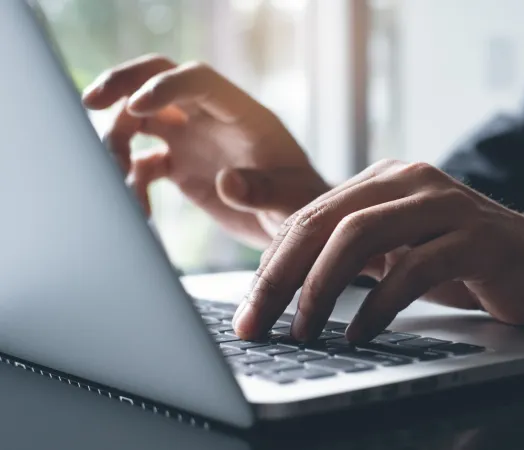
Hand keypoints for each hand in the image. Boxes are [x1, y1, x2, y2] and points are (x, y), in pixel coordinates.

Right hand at [82, 54, 328, 247]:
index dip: (165, 86)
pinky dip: (130, 181)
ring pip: (140, 119)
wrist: (295, 223)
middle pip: (159, 80)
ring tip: (117, 177)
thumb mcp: (291, 199)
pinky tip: (138, 210)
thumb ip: (262, 190)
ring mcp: (194, 140)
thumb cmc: (303, 204)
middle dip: (122, 84)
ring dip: (117, 140)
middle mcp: (212, 119)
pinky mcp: (181, 167)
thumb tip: (227, 182)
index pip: (199, 80)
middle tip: (90, 102)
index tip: (136, 106)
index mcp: (243, 114)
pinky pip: (142, 163)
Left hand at [232, 160, 523, 341]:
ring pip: (361, 235)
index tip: (248, 311)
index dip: (271, 265)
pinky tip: (360, 332)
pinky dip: (379, 304)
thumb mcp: (400, 254)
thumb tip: (285, 289)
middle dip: (281, 277)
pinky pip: (414, 267)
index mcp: (385, 180)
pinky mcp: (478, 236)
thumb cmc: (468, 262)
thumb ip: (353, 257)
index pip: (310, 216)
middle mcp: (411, 180)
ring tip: (303, 330)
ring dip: (322, 288)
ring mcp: (446, 204)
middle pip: (325, 222)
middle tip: (255, 323)